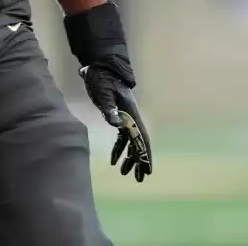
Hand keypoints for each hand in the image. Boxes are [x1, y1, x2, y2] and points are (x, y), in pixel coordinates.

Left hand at [79, 64, 152, 182]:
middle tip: (139, 178)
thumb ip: (110, 109)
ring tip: (124, 174)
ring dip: (129, 158)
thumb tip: (117, 125)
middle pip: (138, 143)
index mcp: (131, 113)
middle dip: (139, 161)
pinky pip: (121, 138)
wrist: (99, 68)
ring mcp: (125, 118)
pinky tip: (113, 160)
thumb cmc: (103, 79)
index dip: (145, 153)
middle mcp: (131, 117)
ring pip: (130, 142)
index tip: (148, 169)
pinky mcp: (117, 116)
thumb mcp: (104, 93)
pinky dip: (118, 149)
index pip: (142, 137)